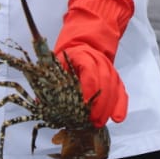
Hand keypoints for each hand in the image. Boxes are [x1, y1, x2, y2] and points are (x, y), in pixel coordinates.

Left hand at [54, 0, 134, 127]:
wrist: (86, 36)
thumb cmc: (66, 52)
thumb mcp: (54, 62)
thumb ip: (48, 80)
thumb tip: (38, 101)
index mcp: (81, 54)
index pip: (89, 71)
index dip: (88, 89)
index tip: (84, 106)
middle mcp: (98, 59)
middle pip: (104, 80)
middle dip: (99, 103)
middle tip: (91, 121)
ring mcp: (108, 66)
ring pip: (113, 85)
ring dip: (108, 106)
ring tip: (101, 122)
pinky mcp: (114, 74)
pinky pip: (120, 89)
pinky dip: (120, 104)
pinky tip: (118, 117)